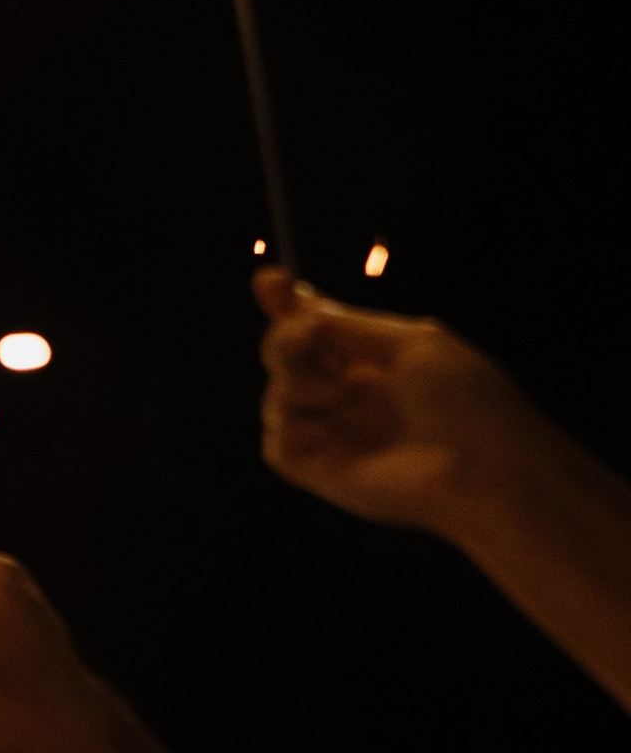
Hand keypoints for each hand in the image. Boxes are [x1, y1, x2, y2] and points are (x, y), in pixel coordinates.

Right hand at [255, 267, 538, 538]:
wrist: (483, 464)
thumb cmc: (465, 400)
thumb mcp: (411, 342)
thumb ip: (350, 327)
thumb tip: (299, 310)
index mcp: (374, 362)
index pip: (315, 332)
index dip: (287, 306)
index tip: (269, 279)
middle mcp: (349, 397)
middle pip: (284, 357)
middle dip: (285, 338)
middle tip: (308, 334)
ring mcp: (335, 435)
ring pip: (277, 395)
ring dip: (300, 380)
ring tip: (343, 388)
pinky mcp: (323, 472)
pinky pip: (277, 444)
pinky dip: (292, 423)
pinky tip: (330, 418)